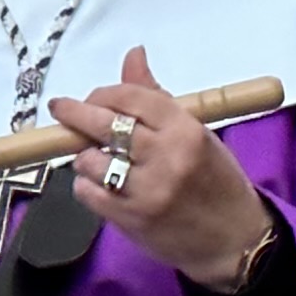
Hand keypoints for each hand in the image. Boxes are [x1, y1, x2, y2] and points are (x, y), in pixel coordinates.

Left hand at [45, 47, 273, 285]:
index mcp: (185, 130)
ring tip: (97, 157)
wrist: (235, 240)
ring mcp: (146, 191)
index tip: (92, 98)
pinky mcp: (131, 219)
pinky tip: (99, 183)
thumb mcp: (196, 134)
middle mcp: (165, 157)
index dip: (103, 93)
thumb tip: (133, 55)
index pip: (130, 97)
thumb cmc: (216, 182)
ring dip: (85, 155)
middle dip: (74, 113)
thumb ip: (157, 99)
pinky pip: (88, 192)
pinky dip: (86, 184)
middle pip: (103, 124)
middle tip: (61, 109)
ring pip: (90, 159)